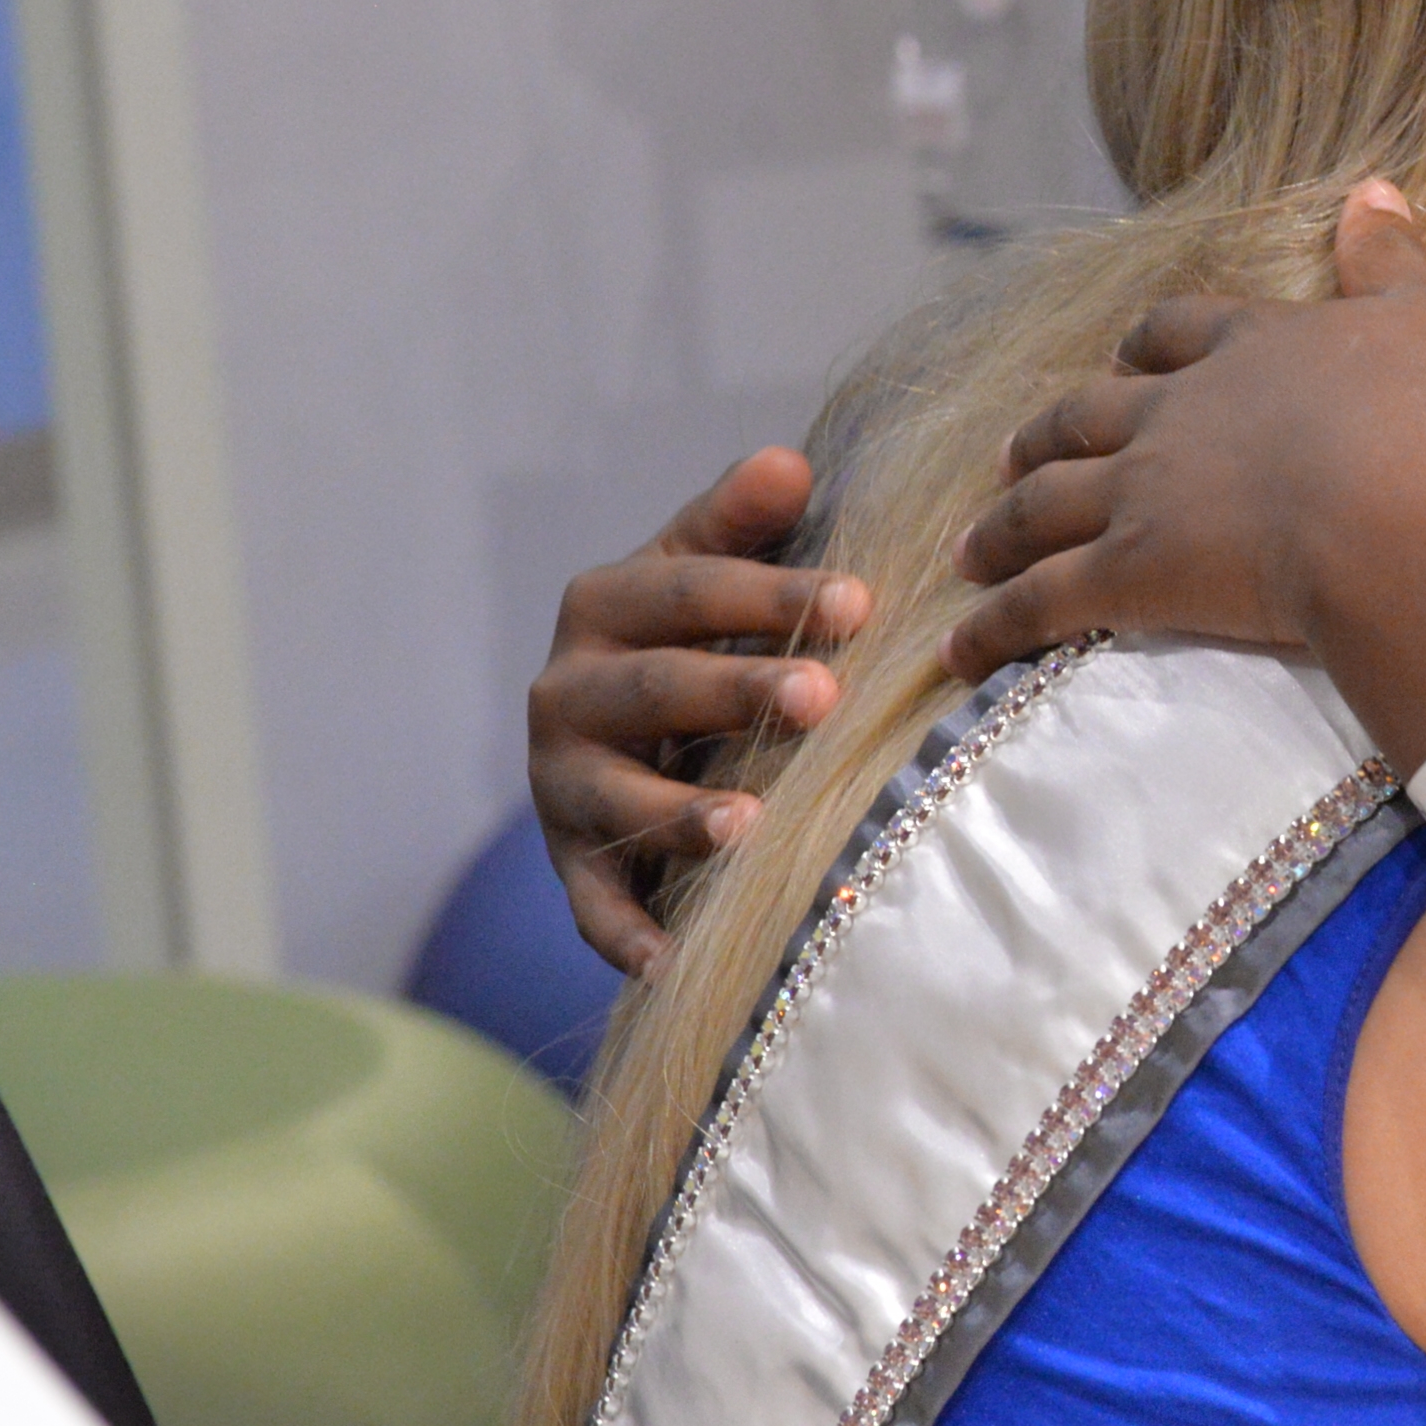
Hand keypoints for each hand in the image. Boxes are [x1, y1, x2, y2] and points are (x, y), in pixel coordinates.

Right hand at [526, 448, 873, 974]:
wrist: (627, 735)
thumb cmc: (697, 638)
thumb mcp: (710, 571)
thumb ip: (742, 522)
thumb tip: (790, 463)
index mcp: (607, 606)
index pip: (692, 589)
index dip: (775, 592)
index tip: (863, 601)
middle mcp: (567, 691)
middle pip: (655, 689)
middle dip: (736, 691)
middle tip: (824, 698)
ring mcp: (562, 783)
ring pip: (615, 798)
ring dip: (679, 814)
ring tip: (749, 827)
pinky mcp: (571, 863)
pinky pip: (593, 904)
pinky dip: (627, 935)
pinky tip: (672, 962)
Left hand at [944, 183, 1425, 681]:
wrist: (1408, 511)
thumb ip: (1391, 257)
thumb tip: (1374, 188)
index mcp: (1251, 349)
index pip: (1178, 332)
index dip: (1146, 346)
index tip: (1125, 358)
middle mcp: (1179, 411)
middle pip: (1086, 415)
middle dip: (1045, 435)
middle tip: (1012, 454)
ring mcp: (1144, 491)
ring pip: (1044, 503)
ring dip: (999, 526)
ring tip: (970, 549)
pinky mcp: (1129, 573)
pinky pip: (1040, 601)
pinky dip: (992, 624)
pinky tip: (958, 646)